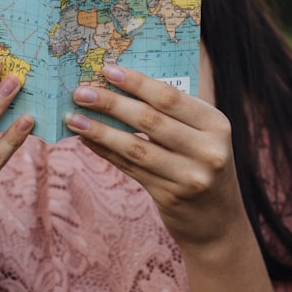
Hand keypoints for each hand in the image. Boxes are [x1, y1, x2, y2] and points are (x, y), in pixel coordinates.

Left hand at [63, 65, 243, 249]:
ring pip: (135, 147)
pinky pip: (130, 168)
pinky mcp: (170, 196)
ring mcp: (189, 177)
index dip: (136, 83)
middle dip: (111, 103)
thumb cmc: (202, 161)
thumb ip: (171, 113)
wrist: (218, 221)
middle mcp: (207, 151)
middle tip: (81, 92)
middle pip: (149, 120)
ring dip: (100, 130)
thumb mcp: (201, 134)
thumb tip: (117, 85)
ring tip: (73, 117)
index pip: (170, 97)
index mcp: (216, 124)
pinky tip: (86, 139)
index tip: (107, 70)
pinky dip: (105, 151)